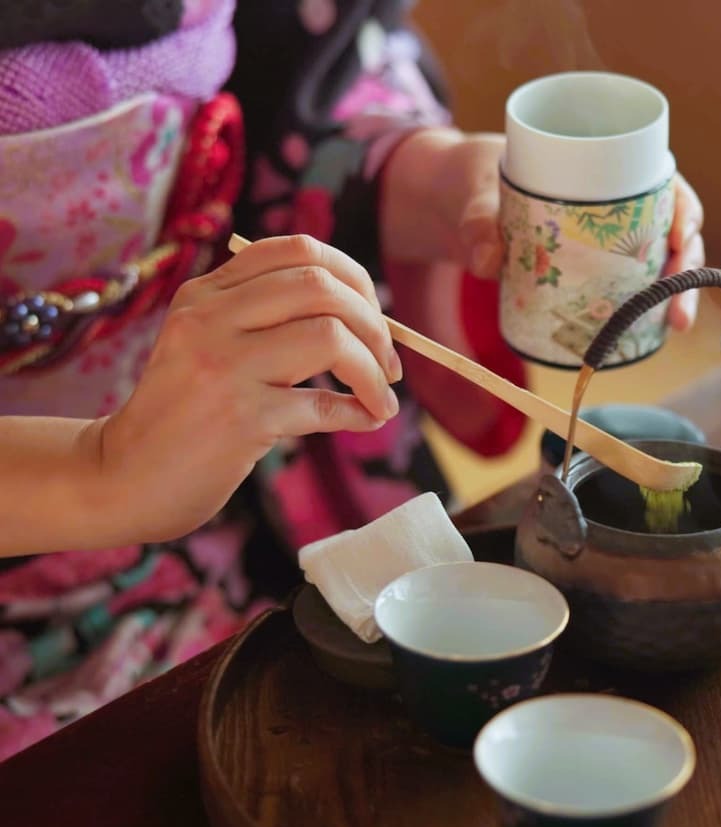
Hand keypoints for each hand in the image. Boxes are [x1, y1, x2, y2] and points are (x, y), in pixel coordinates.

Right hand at [98, 235, 401, 542]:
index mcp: (206, 294)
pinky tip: (367, 419)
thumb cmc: (185, 416)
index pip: (297, 251)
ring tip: (382, 398)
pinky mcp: (240, 418)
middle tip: (390, 364)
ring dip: (374, 371)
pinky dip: (358, 412)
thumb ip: (267, 324)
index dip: (354, 279)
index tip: (375, 316)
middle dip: (375, 324)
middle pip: (321, 286)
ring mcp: (223, 366)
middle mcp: (210, 318)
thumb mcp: (209, 348)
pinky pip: (322, 404)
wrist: (125, 477)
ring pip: (329, 336)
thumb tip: (365, 322)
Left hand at [381, 129, 705, 327]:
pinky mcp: (588, 272)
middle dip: (685, 270)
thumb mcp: (475, 195)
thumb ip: (477, 225)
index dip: (684, 209)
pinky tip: (651, 334)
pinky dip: (642, 311)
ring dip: (673, 297)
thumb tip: (488, 261)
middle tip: (679, 309)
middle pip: (670, 232)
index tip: (680, 234)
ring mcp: (604, 242)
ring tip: (674, 327)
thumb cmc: (474, 183)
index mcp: (602, 168)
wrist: (454, 205)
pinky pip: (626, 289)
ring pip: (655, 265)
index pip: (662, 184)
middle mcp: (614, 206)